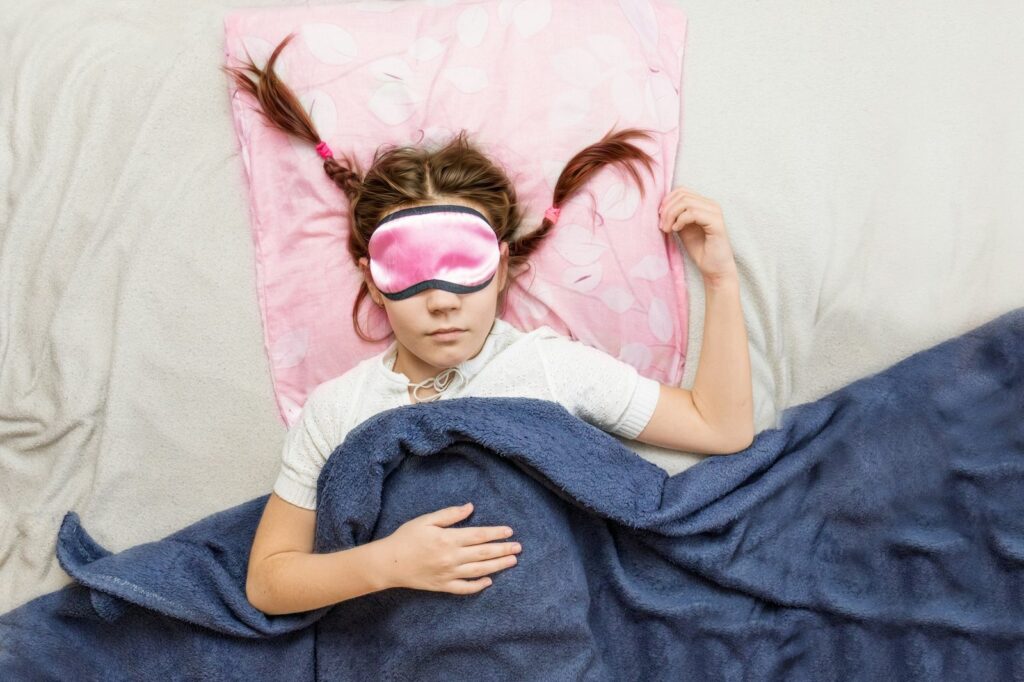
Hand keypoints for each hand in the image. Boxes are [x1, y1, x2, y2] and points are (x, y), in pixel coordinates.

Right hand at [377, 502, 520, 593]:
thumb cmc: (406, 538)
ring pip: (479, 570)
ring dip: (497, 566)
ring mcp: (448, 574)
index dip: (496, 533)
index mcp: (448, 539)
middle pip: (483, 554)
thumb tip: (470, 507)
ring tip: (512, 561)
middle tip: (518, 547)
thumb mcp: (426, 520)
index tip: (509, 531)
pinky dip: (478, 586)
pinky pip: (464, 588)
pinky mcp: (443, 586)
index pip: (479, 535)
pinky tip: (489, 581)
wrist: (389, 563)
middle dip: (503, 550)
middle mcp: (451, 558)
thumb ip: (449, 514)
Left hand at [659, 186, 737, 284]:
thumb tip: (661, 207)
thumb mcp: (682, 228)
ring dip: (671, 215)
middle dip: (667, 209)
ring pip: (686, 202)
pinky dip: (680, 220)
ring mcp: (715, 212)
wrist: (714, 268)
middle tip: (662, 226)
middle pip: (682, 194)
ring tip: (667, 229)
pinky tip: (676, 230)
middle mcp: (711, 204)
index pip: (682, 190)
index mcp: (704, 204)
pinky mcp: (717, 223)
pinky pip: (693, 213)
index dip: (667, 201)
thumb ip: (675, 215)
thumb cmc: (700, 249)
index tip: (660, 217)